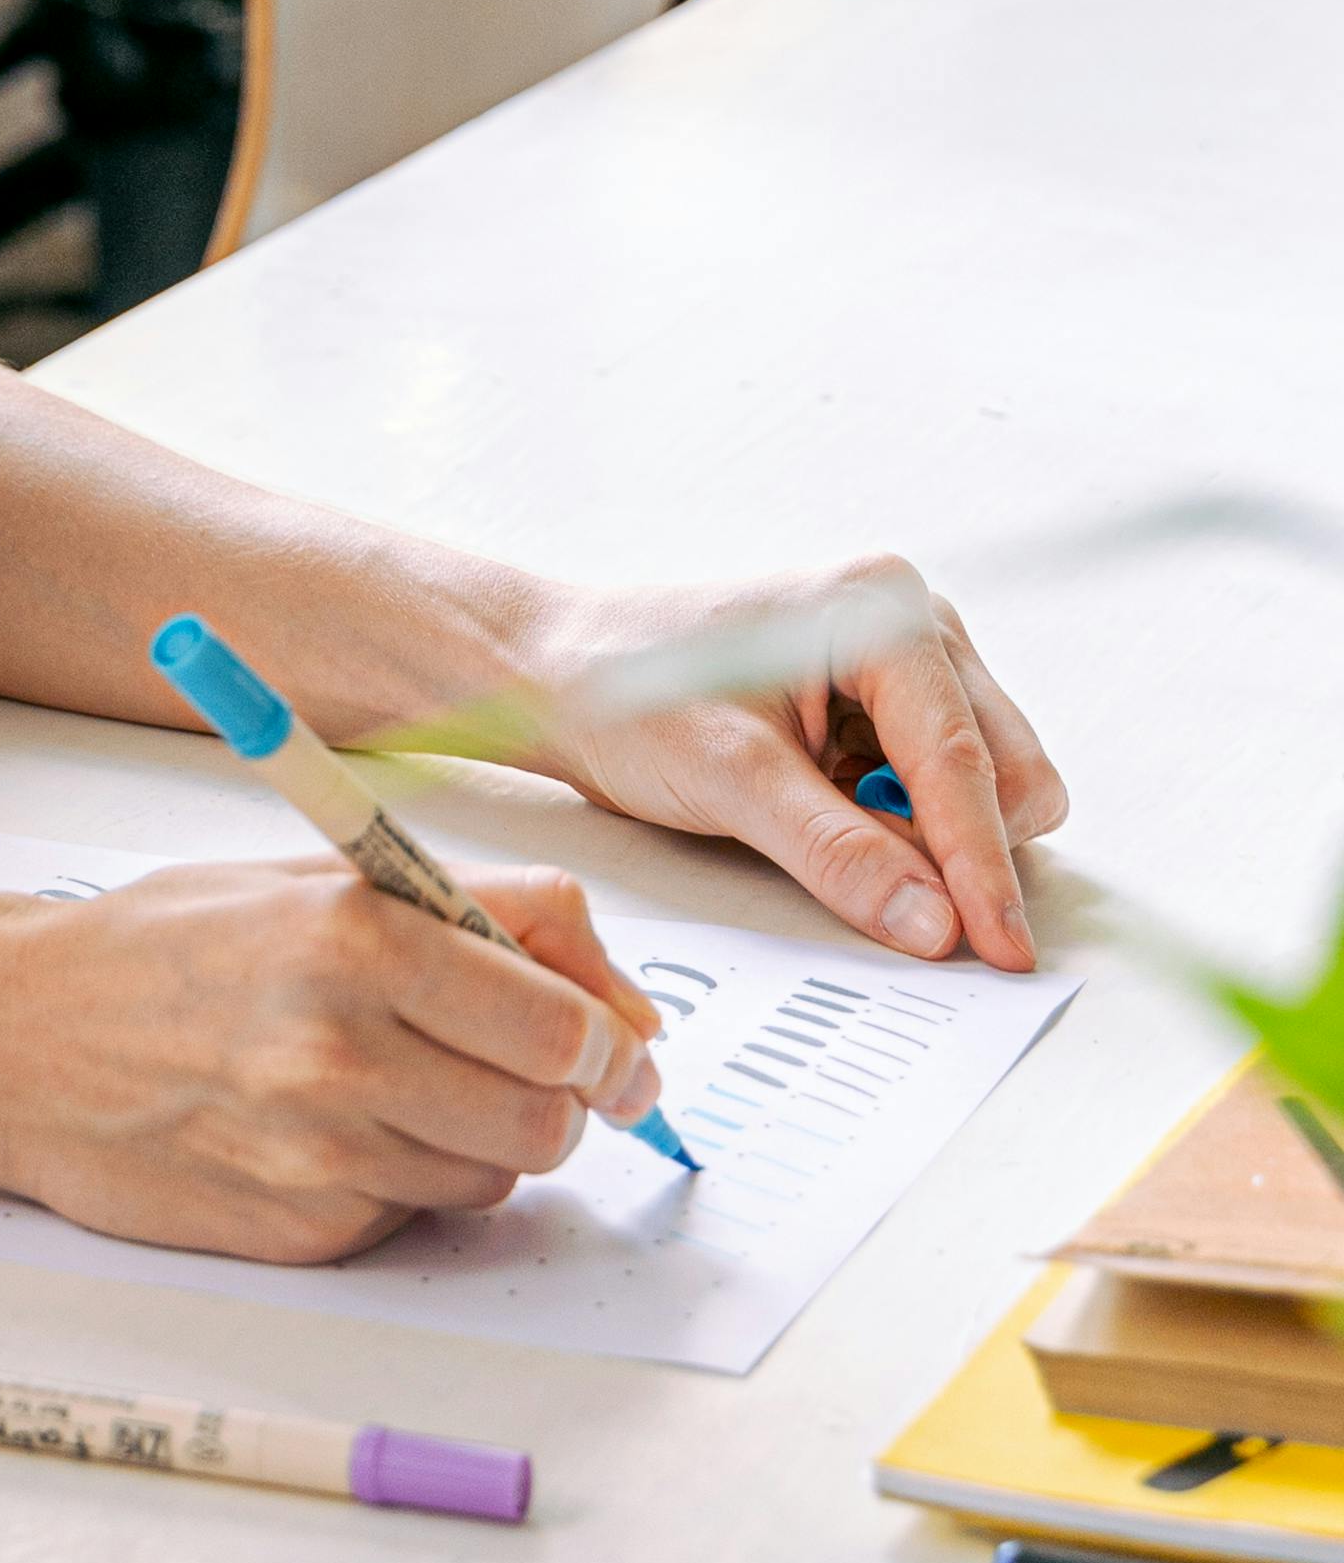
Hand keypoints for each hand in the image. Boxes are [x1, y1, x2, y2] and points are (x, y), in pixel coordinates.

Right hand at [0, 859, 673, 1266]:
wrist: (13, 1037)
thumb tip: (622, 1005)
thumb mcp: (316, 878)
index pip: (562, 1023)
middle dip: (565, 1099)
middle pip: (551, 1117)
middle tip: (534, 1073)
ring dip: (481, 1137)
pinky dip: (402, 1179)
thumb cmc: (162, 947)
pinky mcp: (299, 1231)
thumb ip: (480, 914)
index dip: (610, 1040)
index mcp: (354, 937)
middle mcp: (341, 1052)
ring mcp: (318, 1155)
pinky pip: (413, 1215)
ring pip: (495, 1175)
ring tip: (399, 1085)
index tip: (616, 1044)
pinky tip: (327, 1131)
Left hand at [508, 556, 1065, 970]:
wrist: (555, 672)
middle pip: (1006, 768)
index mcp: (880, 611)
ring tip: (820, 825)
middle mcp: (911, 623)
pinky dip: (903, 827)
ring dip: (933, 837)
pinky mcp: (886, 707)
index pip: (963, 759)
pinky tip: (823, 814)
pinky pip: (940, 791)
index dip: (985, 866)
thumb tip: (937, 925)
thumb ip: (837, 853)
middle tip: (884, 890)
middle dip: (965, 846)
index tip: (1004, 951)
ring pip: (986, 783)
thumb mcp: (728, 780)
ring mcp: (907, 664)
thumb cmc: (626, 696)